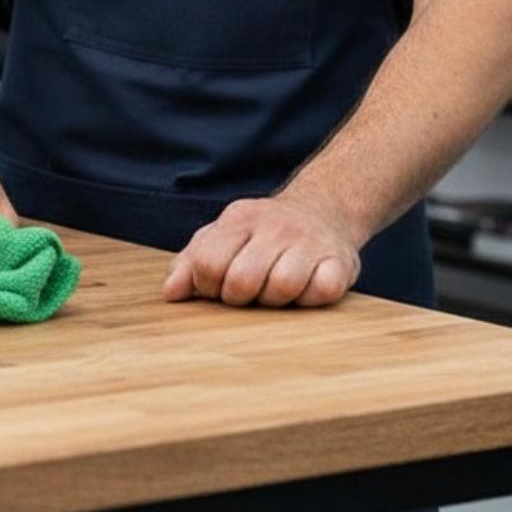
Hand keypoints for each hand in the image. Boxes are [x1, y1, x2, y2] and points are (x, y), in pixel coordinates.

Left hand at [161, 194, 363, 307]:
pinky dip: (311, 298)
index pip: (208, 262)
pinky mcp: (340, 261)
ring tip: (276, 290)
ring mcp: (308, 242)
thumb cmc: (262, 234)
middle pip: (242, 280)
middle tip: (249, 292)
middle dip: (240, 297)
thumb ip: (190, 262)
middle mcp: (274, 227)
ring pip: (282, 287)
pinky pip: (322, 291)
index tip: (218, 286)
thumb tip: (170, 295)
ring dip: (276, 301)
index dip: (208, 286)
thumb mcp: (222, 236)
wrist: (323, 210)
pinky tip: (307, 289)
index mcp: (239, 219)